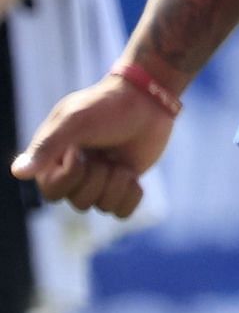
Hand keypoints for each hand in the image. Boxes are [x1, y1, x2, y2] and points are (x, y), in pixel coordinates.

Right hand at [11, 75, 173, 217]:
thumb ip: (46, 147)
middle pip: (80, 202)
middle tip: (105, 154)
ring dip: (117, 182)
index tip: (80, 150)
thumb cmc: (105, 107)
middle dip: (98, 177)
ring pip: (103, 207)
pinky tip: (132, 174)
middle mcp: (73, 174)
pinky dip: (131, 195)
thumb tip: (18, 172)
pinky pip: (122, 212)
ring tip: (120, 160)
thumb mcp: (73, 122)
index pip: (53, 192)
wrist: (147, 101)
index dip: (71, 175)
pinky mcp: (121, 186)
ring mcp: (99, 181)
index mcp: (53, 160)